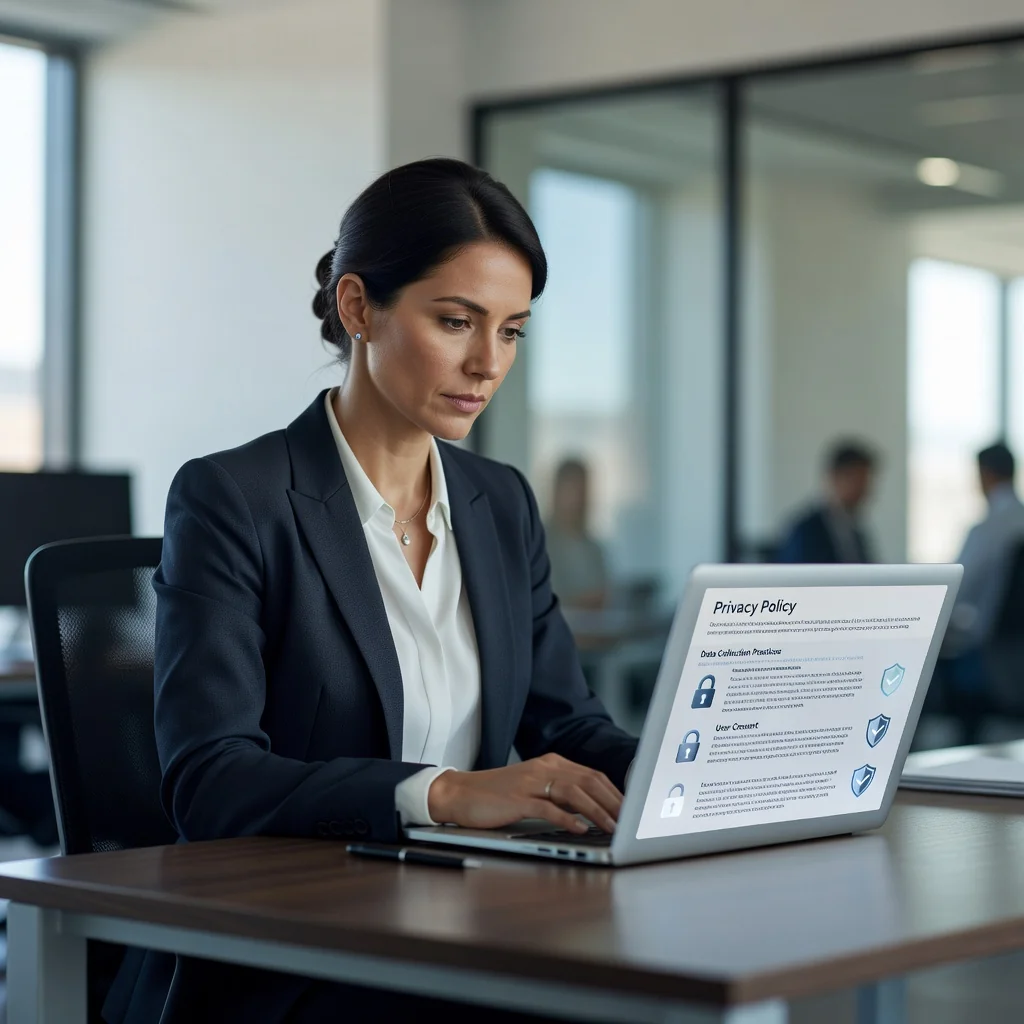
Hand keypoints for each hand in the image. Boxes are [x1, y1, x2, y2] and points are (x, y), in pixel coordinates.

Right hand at [426, 753, 622, 833]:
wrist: (460, 793)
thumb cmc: (498, 795)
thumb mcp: (534, 788)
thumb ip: (560, 794)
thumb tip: (592, 811)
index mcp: (551, 763)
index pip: (592, 775)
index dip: (614, 792)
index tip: (631, 810)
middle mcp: (544, 767)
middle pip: (588, 781)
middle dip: (613, 801)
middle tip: (631, 821)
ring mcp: (530, 782)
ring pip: (573, 792)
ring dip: (597, 811)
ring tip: (613, 827)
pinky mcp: (517, 799)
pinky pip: (548, 807)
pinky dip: (567, 818)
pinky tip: (581, 829)